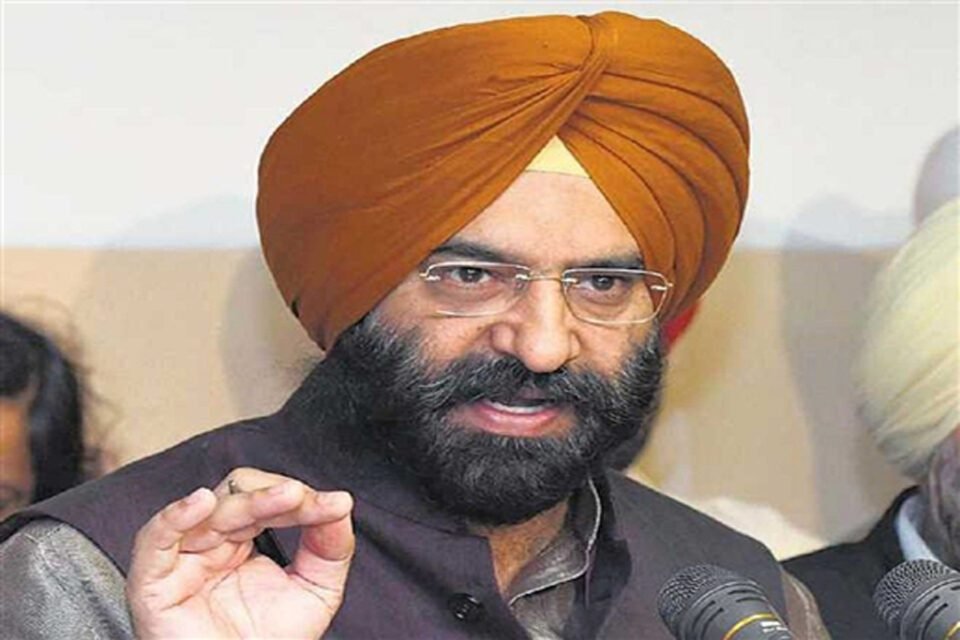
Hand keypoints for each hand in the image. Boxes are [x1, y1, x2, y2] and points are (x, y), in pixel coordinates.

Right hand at [127, 468, 354, 638]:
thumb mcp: (317, 590)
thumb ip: (331, 546)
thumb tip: (340, 503)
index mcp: (242, 540)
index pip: (265, 498)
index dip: (299, 498)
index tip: (336, 505)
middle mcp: (210, 544)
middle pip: (237, 496)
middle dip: (276, 496)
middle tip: (306, 501)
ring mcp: (182, 561)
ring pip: (209, 513)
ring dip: (251, 502)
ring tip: (287, 498)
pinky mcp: (153, 584)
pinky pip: (154, 539)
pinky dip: (175, 516)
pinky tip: (202, 502)